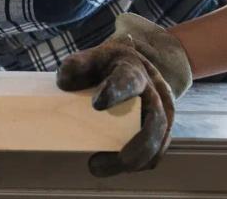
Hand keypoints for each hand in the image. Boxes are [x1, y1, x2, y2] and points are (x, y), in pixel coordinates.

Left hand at [54, 13, 193, 176]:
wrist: (140, 64)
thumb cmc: (110, 65)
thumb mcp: (93, 57)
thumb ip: (77, 66)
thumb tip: (63, 84)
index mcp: (134, 71)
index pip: (130, 80)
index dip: (116, 91)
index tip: (97, 104)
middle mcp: (155, 92)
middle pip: (155, 120)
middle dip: (134, 145)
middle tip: (99, 160)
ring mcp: (163, 111)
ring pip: (159, 139)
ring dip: (133, 160)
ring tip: (98, 167)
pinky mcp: (163, 128)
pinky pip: (157, 150)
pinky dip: (140, 163)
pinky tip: (116, 168)